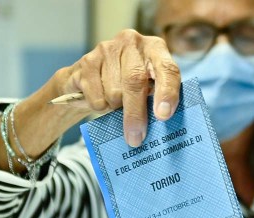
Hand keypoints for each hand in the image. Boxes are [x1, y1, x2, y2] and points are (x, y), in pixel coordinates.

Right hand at [57, 29, 180, 146]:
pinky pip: (96, 96)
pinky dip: (99, 106)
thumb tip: (160, 123)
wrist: (88, 81)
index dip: (167, 92)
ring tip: (116, 105)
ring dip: (115, 108)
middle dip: (136, 113)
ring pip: (114, 91)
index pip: (166, 69)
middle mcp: (132, 42)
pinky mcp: (87, 61)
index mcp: (155, 48)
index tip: (164, 115)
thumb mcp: (148, 87)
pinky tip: (101, 99)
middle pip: (135, 81)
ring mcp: (107, 49)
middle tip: (136, 138)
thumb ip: (156, 98)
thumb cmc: (127, 87)